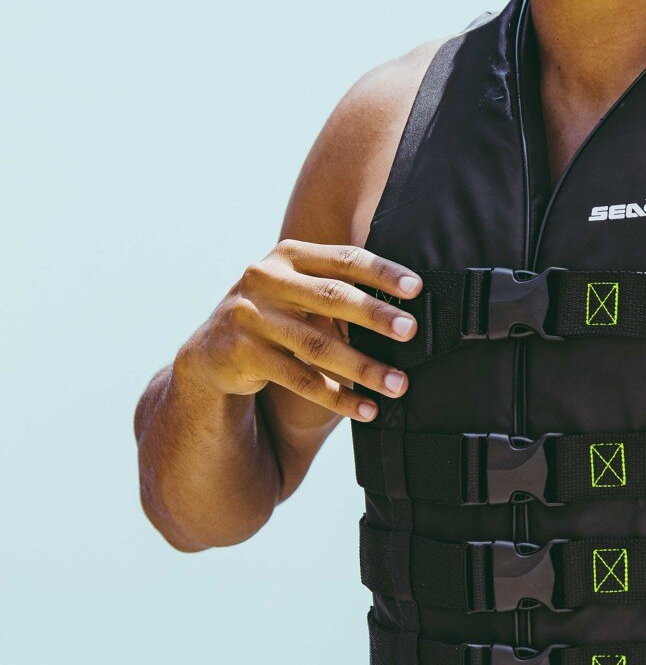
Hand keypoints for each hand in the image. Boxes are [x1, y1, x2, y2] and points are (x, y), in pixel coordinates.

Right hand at [178, 240, 421, 422]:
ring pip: (318, 345)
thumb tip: (405, 301)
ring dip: (364, 367)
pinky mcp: (242, 355)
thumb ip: (336, 285)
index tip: (416, 287)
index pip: (344, 259)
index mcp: (288, 255)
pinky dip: (338, 397)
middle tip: (413, 331)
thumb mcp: (297, 288)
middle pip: (332, 297)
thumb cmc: (275, 313)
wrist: (210, 351)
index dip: (382, 272)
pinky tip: (367, 409)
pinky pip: (300, 379)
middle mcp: (266, 279)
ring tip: (399, 383)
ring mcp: (251, 317)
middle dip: (376, 316)